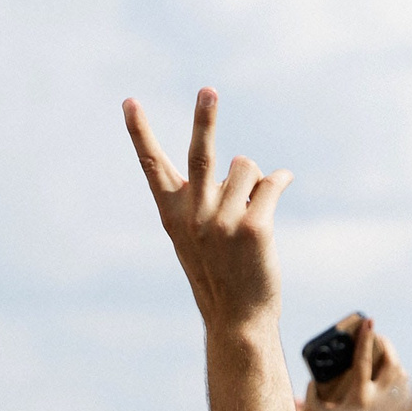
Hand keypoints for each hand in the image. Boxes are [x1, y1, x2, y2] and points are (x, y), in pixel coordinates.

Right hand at [125, 89, 291, 329]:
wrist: (237, 320)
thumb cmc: (218, 275)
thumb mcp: (195, 239)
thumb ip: (204, 202)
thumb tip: (246, 165)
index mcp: (173, 213)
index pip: (152, 165)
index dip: (140, 132)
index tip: (128, 102)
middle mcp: (194, 215)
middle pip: (201, 154)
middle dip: (204, 119)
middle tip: (208, 90)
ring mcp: (223, 222)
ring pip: (247, 167)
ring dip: (255, 180)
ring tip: (253, 207)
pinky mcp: (254, 228)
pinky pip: (272, 183)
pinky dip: (280, 180)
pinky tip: (283, 182)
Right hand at [303, 316, 407, 410]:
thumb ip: (311, 395)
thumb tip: (315, 379)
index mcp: (359, 397)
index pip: (364, 360)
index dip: (365, 338)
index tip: (368, 322)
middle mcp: (381, 401)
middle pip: (391, 362)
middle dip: (385, 344)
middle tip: (375, 336)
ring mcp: (394, 409)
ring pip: (402, 374)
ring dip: (393, 359)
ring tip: (383, 352)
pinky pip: (405, 389)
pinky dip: (400, 377)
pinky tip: (394, 372)